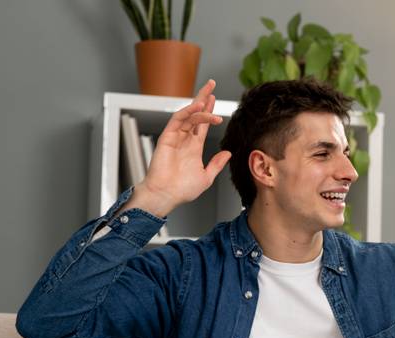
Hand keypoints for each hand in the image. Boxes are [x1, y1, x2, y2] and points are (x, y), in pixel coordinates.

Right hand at [139, 79, 231, 212]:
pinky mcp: (167, 138)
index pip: (202, 125)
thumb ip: (216, 164)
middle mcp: (184, 140)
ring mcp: (175, 137)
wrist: (166, 195)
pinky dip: (188, 112)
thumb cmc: (182, 190)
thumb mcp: (206, 176)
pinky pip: (177, 120)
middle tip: (211, 84)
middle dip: (203, 98)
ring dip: (199, 105)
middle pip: (195, 114)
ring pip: (188, 115)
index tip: (215, 99)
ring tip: (210, 98)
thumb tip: (227, 153)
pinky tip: (198, 107)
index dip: (209, 111)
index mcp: (193, 148)